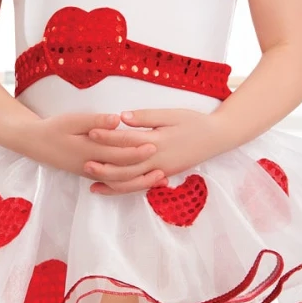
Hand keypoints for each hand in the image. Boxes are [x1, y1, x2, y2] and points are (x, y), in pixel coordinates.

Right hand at [16, 110, 163, 183]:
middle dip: (144, 167)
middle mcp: (92, 166)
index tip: (153, 143)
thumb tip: (115, 119)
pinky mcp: (93, 175)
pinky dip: (130, 184)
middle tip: (164, 162)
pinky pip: (114, 183)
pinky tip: (144, 181)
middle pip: (122, 170)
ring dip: (141, 181)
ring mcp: (92, 173)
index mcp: (88, 151)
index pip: (116, 153)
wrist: (35, 144)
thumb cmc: (54, 128)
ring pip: (120, 182)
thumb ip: (94, 121)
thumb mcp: (71, 120)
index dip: (136, 150)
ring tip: (160, 177)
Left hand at [85, 107, 221, 194]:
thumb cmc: (194, 122)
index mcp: (159, 141)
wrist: (217, 138)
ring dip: (111, 182)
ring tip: (91, 179)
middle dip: (105, 166)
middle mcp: (158, 160)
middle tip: (84, 162)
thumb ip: (146, 116)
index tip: (91, 132)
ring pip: (132, 182)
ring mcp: (161, 171)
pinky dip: (123, 188)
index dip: (108, 137)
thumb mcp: (171, 114)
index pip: (128, 140)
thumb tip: (122, 117)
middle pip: (127, 167)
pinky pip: (139, 185)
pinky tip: (107, 187)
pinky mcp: (163, 176)